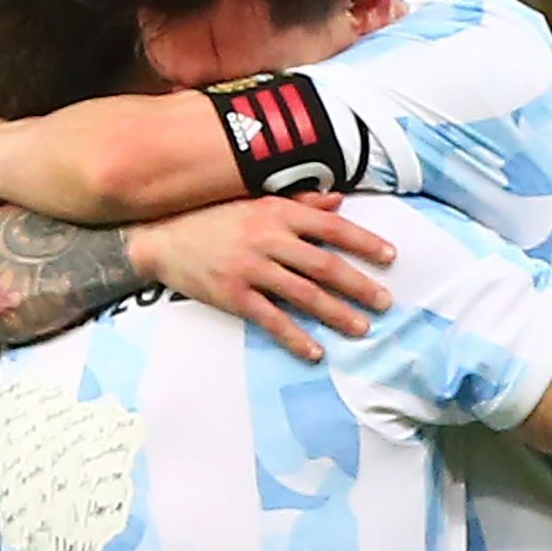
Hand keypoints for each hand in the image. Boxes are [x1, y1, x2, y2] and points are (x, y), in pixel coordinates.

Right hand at [130, 193, 394, 363]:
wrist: (161, 236)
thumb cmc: (210, 216)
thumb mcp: (254, 199)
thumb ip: (298, 202)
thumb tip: (337, 201)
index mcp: (277, 212)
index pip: (331, 227)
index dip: (363, 242)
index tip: (390, 256)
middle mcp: (268, 239)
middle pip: (324, 265)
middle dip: (359, 284)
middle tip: (385, 302)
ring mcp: (251, 269)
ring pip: (304, 294)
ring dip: (336, 313)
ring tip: (362, 328)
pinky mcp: (234, 296)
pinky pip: (271, 320)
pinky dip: (295, 337)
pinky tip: (315, 351)